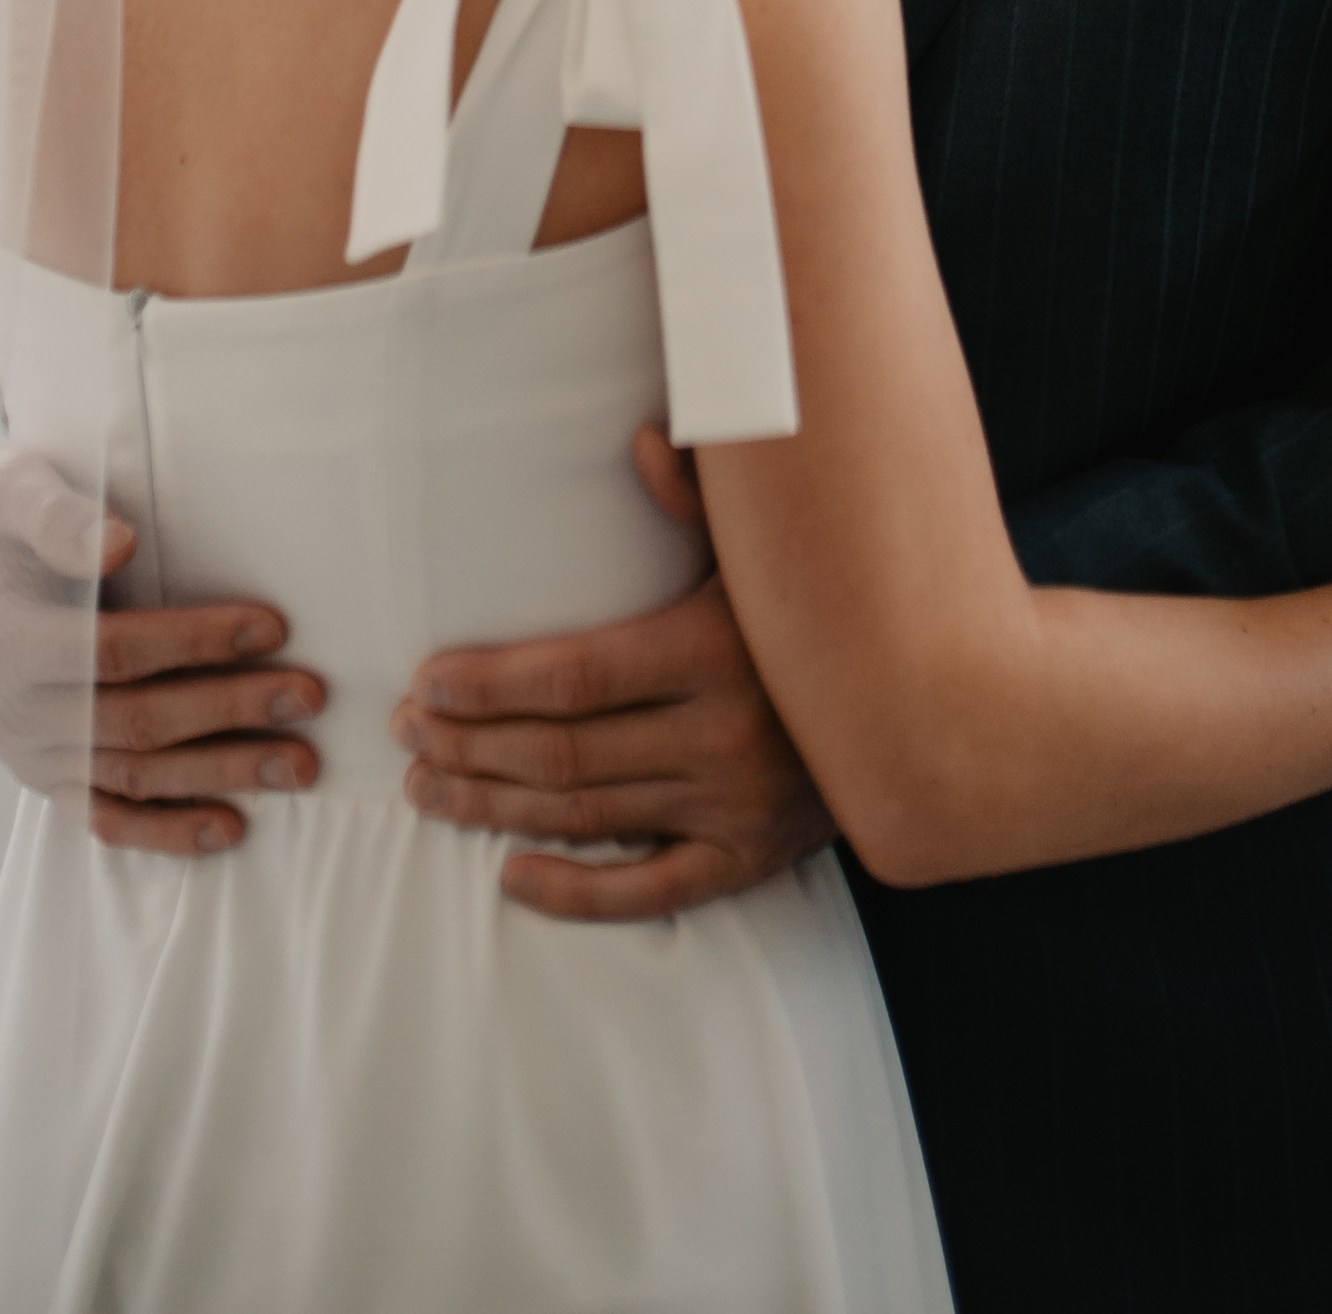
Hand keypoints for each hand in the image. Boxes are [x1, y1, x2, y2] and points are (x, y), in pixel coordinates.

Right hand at [0, 450, 326, 856]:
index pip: (112, 650)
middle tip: (310, 696)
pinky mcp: (45, 782)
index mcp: (6, 642)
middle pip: (136, 720)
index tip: (273, 627)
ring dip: (220, 775)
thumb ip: (59, 517)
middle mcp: (13, 713)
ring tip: (301, 767)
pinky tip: (232, 830)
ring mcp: (29, 758)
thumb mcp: (12, 494)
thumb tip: (119, 543)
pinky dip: (167, 832)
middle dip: (230, 710)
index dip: (193, 642)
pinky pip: (105, 820)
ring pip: (133, 776)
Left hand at [392, 430, 831, 920]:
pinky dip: (574, 891)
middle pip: (563, 751)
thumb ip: (702, 500)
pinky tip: (511, 876)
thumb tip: (641, 439)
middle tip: (406, 733)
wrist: (925, 709)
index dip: (492, 684)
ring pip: (586, 816)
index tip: (427, 679)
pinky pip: (647, 891)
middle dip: (470, 743)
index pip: (576, 677)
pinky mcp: (747, 860)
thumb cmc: (825, 613)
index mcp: (715, 650)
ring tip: (427, 787)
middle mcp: (721, 736)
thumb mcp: (770, 550)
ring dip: (494, 804)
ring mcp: (733, 807)